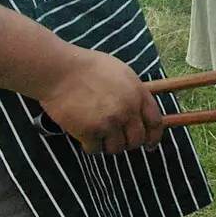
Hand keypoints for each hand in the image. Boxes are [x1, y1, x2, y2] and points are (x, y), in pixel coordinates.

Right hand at [38, 48, 162, 153]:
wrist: (60, 70)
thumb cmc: (88, 67)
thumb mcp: (121, 73)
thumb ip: (133, 92)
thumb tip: (138, 110)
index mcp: (137, 93)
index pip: (155, 122)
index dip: (154, 137)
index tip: (149, 145)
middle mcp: (127, 110)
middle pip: (137, 139)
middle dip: (128, 143)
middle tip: (116, 139)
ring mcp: (109, 122)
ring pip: (117, 148)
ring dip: (108, 145)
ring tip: (98, 134)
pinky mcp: (89, 132)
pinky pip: (96, 149)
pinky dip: (90, 145)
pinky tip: (84, 135)